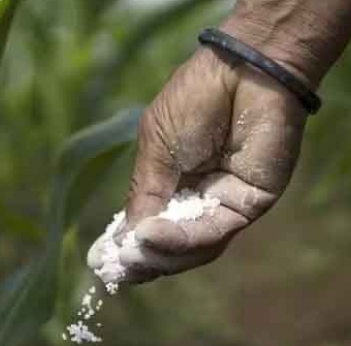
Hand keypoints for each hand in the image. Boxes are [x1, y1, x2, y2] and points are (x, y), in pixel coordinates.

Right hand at [87, 46, 308, 283]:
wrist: (242, 72)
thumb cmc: (196, 100)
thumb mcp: (155, 149)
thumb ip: (144, 196)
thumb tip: (124, 243)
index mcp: (175, 184)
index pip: (152, 228)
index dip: (129, 247)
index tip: (100, 264)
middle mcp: (201, 200)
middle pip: (173, 247)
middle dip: (144, 260)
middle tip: (116, 268)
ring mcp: (226, 204)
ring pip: (194, 248)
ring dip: (161, 254)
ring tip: (134, 252)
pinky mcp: (250, 205)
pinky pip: (214, 232)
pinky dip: (182, 239)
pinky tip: (154, 234)